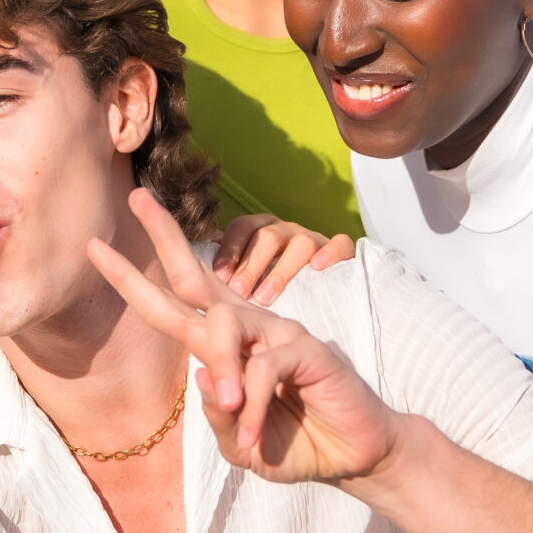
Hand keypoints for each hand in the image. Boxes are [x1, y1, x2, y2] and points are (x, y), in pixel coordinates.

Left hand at [89, 188, 407, 487]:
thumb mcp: (241, 444)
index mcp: (227, 345)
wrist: (354, 457)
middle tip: (136, 197)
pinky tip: (257, 437)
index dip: (134, 278)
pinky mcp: (307, 349)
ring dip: (222, 372)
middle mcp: (249, 327)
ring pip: (225, 330)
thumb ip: (218, 418)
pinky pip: (263, 369)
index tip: (95, 247)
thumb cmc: (295, 444)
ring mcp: (279, 332)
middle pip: (194, 276)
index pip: (175, 302)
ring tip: (238, 415)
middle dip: (162, 237)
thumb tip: (202, 378)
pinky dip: (255, 408)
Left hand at [213, 214, 352, 304]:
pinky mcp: (343, 252)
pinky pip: (340, 244)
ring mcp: (315, 239)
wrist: (317, 305)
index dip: (230, 250)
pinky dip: (331, 253)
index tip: (218, 277)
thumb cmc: (271, 293)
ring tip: (265, 298)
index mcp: (262, 230)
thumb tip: (189, 284)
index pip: (242, 228)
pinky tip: (318, 268)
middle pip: (268, 236)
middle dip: (251, 265)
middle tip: (237, 292)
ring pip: (301, 242)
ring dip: (281, 271)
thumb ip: (224, 278)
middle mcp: (287, 230)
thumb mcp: (247, 283)